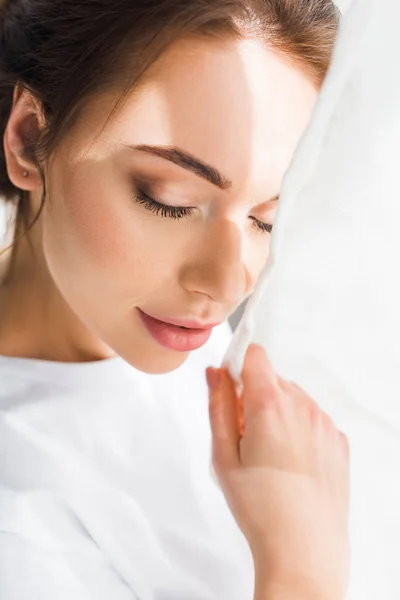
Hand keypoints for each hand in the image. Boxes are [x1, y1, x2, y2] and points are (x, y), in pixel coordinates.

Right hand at [206, 344, 349, 599]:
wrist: (303, 548)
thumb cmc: (260, 508)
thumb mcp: (223, 456)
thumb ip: (218, 406)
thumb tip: (216, 374)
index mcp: (270, 405)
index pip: (255, 355)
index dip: (238, 367)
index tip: (231, 387)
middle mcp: (303, 406)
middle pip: (273, 379)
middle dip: (255, 397)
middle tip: (245, 436)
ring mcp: (325, 423)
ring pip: (294, 398)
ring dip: (278, 412)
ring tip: (269, 455)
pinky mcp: (339, 440)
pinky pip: (313, 419)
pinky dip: (299, 429)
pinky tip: (291, 463)